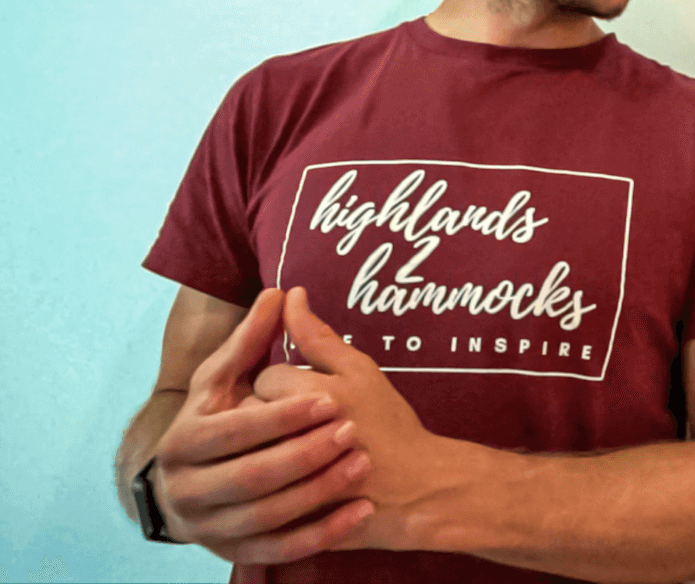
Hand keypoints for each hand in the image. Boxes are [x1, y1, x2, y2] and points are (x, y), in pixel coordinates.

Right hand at [153, 287, 373, 562]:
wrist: (201, 487)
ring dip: (318, 491)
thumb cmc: (221, 420)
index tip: (328, 400)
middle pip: (251, 476)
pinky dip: (322, 533)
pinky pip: (282, 549)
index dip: (280, 415)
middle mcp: (186, 491)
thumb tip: (281, 291)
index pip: (233, 430)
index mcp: (182, 442)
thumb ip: (251, 341)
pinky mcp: (237, 554)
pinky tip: (359, 511)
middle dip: (304, 453)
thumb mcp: (226, 381)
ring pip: (268, 516)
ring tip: (360, 463)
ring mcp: (210, 529)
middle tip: (351, 432)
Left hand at [254, 287, 450, 551]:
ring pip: (250, 452)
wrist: (416, 488)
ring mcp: (291, 479)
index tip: (315, 395)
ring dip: (267, 447)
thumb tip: (290, 294)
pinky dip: (270, 481)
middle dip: (272, 416)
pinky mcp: (287, 512)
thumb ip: (318, 335)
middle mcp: (298, 436)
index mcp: (316, 397)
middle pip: (252, 414)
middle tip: (307, 422)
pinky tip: (292, 478)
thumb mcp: (361, 371)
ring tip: (297, 448)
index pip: (267, 378)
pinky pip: (256, 491)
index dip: (288, 384)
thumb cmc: (389, 423)